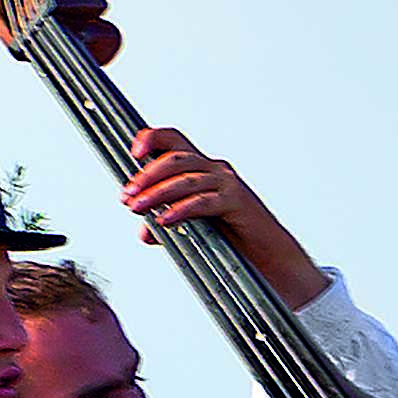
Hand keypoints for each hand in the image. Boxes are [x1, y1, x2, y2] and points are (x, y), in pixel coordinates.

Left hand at [116, 125, 322, 309]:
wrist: (270, 258)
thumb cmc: (236, 240)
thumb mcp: (194, 229)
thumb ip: (170, 224)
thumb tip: (144, 232)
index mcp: (202, 169)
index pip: (173, 141)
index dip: (152, 139)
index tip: (133, 153)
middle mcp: (214, 170)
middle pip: (174, 158)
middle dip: (146, 175)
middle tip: (128, 195)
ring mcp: (227, 183)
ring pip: (185, 178)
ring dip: (157, 192)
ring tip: (138, 207)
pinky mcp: (237, 200)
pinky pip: (203, 201)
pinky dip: (180, 209)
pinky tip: (164, 220)